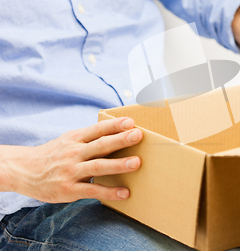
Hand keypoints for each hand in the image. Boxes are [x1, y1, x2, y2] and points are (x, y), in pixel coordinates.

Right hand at [11, 117, 141, 202]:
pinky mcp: (69, 189)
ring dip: (118, 164)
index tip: (130, 122)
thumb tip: (119, 131)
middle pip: (100, 145)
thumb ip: (90, 137)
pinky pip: (92, 191)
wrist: (24, 171)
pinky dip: (109, 192)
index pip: (97, 129)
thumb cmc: (55, 154)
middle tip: (138, 135)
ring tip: (137, 163)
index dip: (114, 125)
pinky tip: (125, 192)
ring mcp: (71, 171)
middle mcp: (74, 153)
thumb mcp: (69, 141)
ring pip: (98, 166)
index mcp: (75, 139)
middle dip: (120, 140)